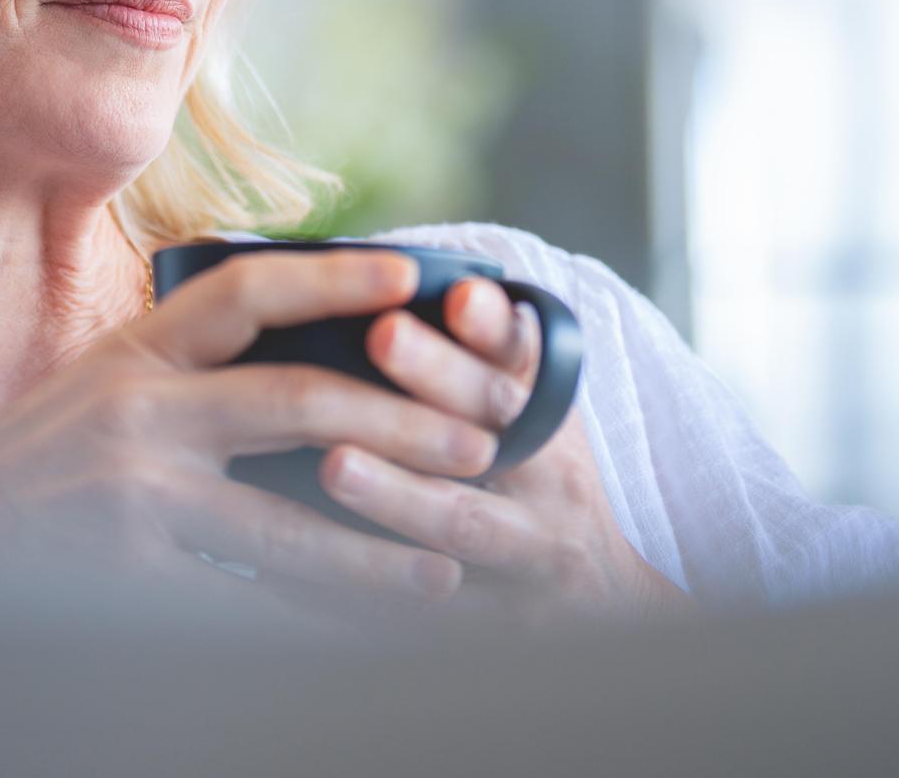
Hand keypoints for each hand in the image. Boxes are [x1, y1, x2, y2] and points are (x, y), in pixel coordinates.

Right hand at [0, 249, 501, 628]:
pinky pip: (247, 607)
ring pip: (289, 525)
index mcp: (134, 353)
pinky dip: (314, 623)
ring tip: (449, 560)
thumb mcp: (97, 391)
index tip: (412, 278)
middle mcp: (135, 413)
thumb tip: (301, 354)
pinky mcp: (128, 582)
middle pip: (295, 404)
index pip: (246, 291)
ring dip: (380, 547)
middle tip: (475, 442)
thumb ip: (184, 373)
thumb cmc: (28, 465)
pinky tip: (366, 633)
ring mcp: (132, 500)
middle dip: (399, 423)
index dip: (335, 279)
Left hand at [317, 276, 694, 627]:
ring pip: (461, 523)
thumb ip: (497, 350)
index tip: (458, 292)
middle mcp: (545, 481)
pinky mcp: (487, 624)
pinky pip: (417, 610)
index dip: (493, 326)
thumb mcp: (539, 410)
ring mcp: (521, 556)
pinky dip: (357, 590)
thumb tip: (440, 274)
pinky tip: (291, 571)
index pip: (524, 360)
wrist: (606, 603)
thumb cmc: (543, 479)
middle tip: (382, 335)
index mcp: (548, 418)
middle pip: (496, 428)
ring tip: (336, 464)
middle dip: (438, 380)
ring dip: (398, 492)